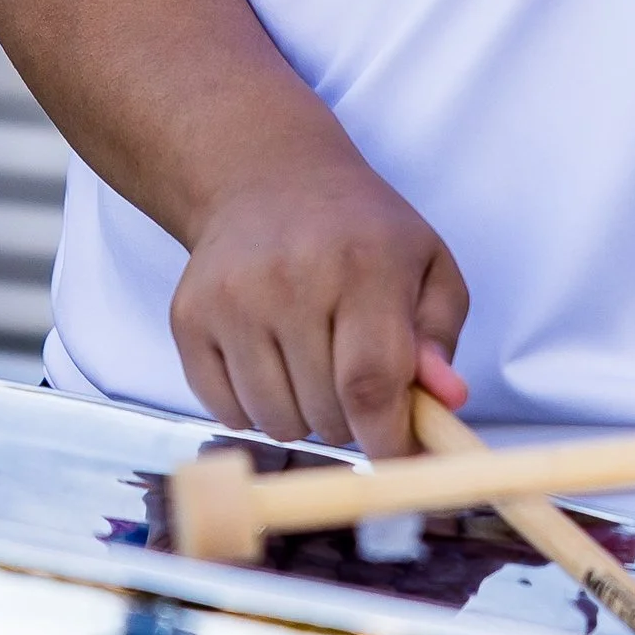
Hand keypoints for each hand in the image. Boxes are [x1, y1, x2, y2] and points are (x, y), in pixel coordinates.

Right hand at [171, 150, 469, 459]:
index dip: (388, 440)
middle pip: (325, 414)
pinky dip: (254, 408)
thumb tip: (445, 399)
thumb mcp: (426, 265)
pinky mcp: (188, 316)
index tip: (398, 457)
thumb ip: (440, 337)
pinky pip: (225, 412)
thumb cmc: (360, 231)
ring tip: (311, 363)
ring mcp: (232, 297)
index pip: (371, 382)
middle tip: (354, 380)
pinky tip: (269, 358)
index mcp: (363, 263)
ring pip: (275, 422)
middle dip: (351, 421)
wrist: (267, 177)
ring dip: (302, 416)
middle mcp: (291, 277)